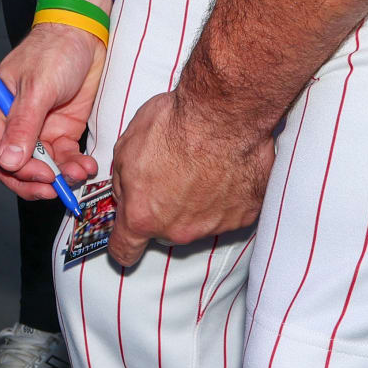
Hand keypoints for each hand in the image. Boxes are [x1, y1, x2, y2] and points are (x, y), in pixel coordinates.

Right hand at [0, 23, 103, 200]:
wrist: (84, 34)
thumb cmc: (54, 50)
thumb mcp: (38, 87)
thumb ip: (23, 125)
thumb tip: (8, 161)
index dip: (15, 169)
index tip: (39, 175)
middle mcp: (15, 122)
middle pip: (16, 165)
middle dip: (35, 180)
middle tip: (55, 187)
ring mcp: (39, 128)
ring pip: (42, 165)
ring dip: (60, 175)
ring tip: (79, 174)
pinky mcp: (62, 130)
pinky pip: (64, 157)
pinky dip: (74, 165)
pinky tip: (86, 166)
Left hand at [107, 90, 275, 266]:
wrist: (222, 116)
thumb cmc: (174, 125)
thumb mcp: (126, 147)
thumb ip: (124, 182)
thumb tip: (127, 192)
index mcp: (142, 215)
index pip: (125, 250)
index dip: (123, 246)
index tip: (127, 240)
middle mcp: (178, 229)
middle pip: (165, 230)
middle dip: (164, 209)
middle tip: (171, 175)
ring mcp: (213, 225)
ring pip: (198, 221)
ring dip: (197, 200)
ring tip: (201, 165)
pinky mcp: (244, 215)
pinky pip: (230, 211)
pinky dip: (227, 195)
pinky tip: (225, 169)